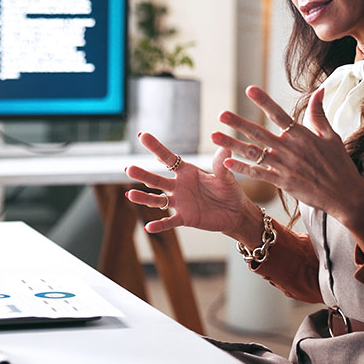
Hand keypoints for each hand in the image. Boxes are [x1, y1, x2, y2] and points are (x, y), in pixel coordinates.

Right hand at [124, 132, 256, 237]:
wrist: (235, 213)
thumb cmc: (229, 190)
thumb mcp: (225, 176)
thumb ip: (221, 164)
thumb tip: (225, 147)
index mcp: (186, 172)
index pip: (167, 158)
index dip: (155, 147)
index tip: (141, 135)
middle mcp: (178, 186)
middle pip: (157, 179)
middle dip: (142, 174)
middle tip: (128, 168)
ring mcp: (179, 202)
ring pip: (157, 200)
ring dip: (144, 198)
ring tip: (130, 195)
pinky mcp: (184, 218)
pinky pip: (169, 222)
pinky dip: (159, 225)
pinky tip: (148, 227)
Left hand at [211, 86, 363, 247]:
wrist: (345, 195)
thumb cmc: (340, 165)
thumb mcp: (331, 136)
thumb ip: (319, 114)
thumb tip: (319, 90)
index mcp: (302, 136)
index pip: (279, 114)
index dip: (264, 101)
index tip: (249, 89)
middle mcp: (290, 149)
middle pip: (259, 133)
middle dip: (238, 123)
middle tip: (221, 114)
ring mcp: (285, 166)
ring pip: (254, 153)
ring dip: (232, 144)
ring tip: (214, 136)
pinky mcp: (283, 182)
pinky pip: (258, 174)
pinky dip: (242, 168)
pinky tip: (226, 161)